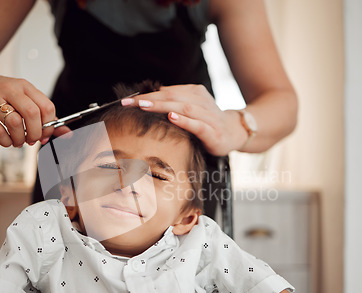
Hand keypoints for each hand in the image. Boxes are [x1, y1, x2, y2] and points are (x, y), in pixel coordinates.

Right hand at [0, 64, 68, 146]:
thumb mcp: (23, 96)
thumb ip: (43, 114)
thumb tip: (66, 132)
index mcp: (24, 86)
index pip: (47, 107)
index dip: (49, 126)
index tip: (46, 134)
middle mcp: (9, 91)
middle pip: (32, 115)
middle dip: (36, 133)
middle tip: (32, 139)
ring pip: (15, 124)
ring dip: (20, 139)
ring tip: (18, 140)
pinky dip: (6, 141)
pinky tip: (6, 140)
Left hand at [121, 84, 247, 155]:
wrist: (234, 132)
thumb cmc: (206, 121)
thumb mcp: (190, 108)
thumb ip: (174, 102)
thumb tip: (152, 96)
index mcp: (194, 93)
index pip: (167, 92)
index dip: (146, 95)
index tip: (127, 100)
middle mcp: (202, 101)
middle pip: (172, 97)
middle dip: (149, 99)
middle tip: (129, 103)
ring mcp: (209, 116)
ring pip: (184, 107)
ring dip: (162, 106)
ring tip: (144, 106)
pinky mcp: (214, 132)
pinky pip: (198, 125)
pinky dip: (184, 120)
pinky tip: (171, 117)